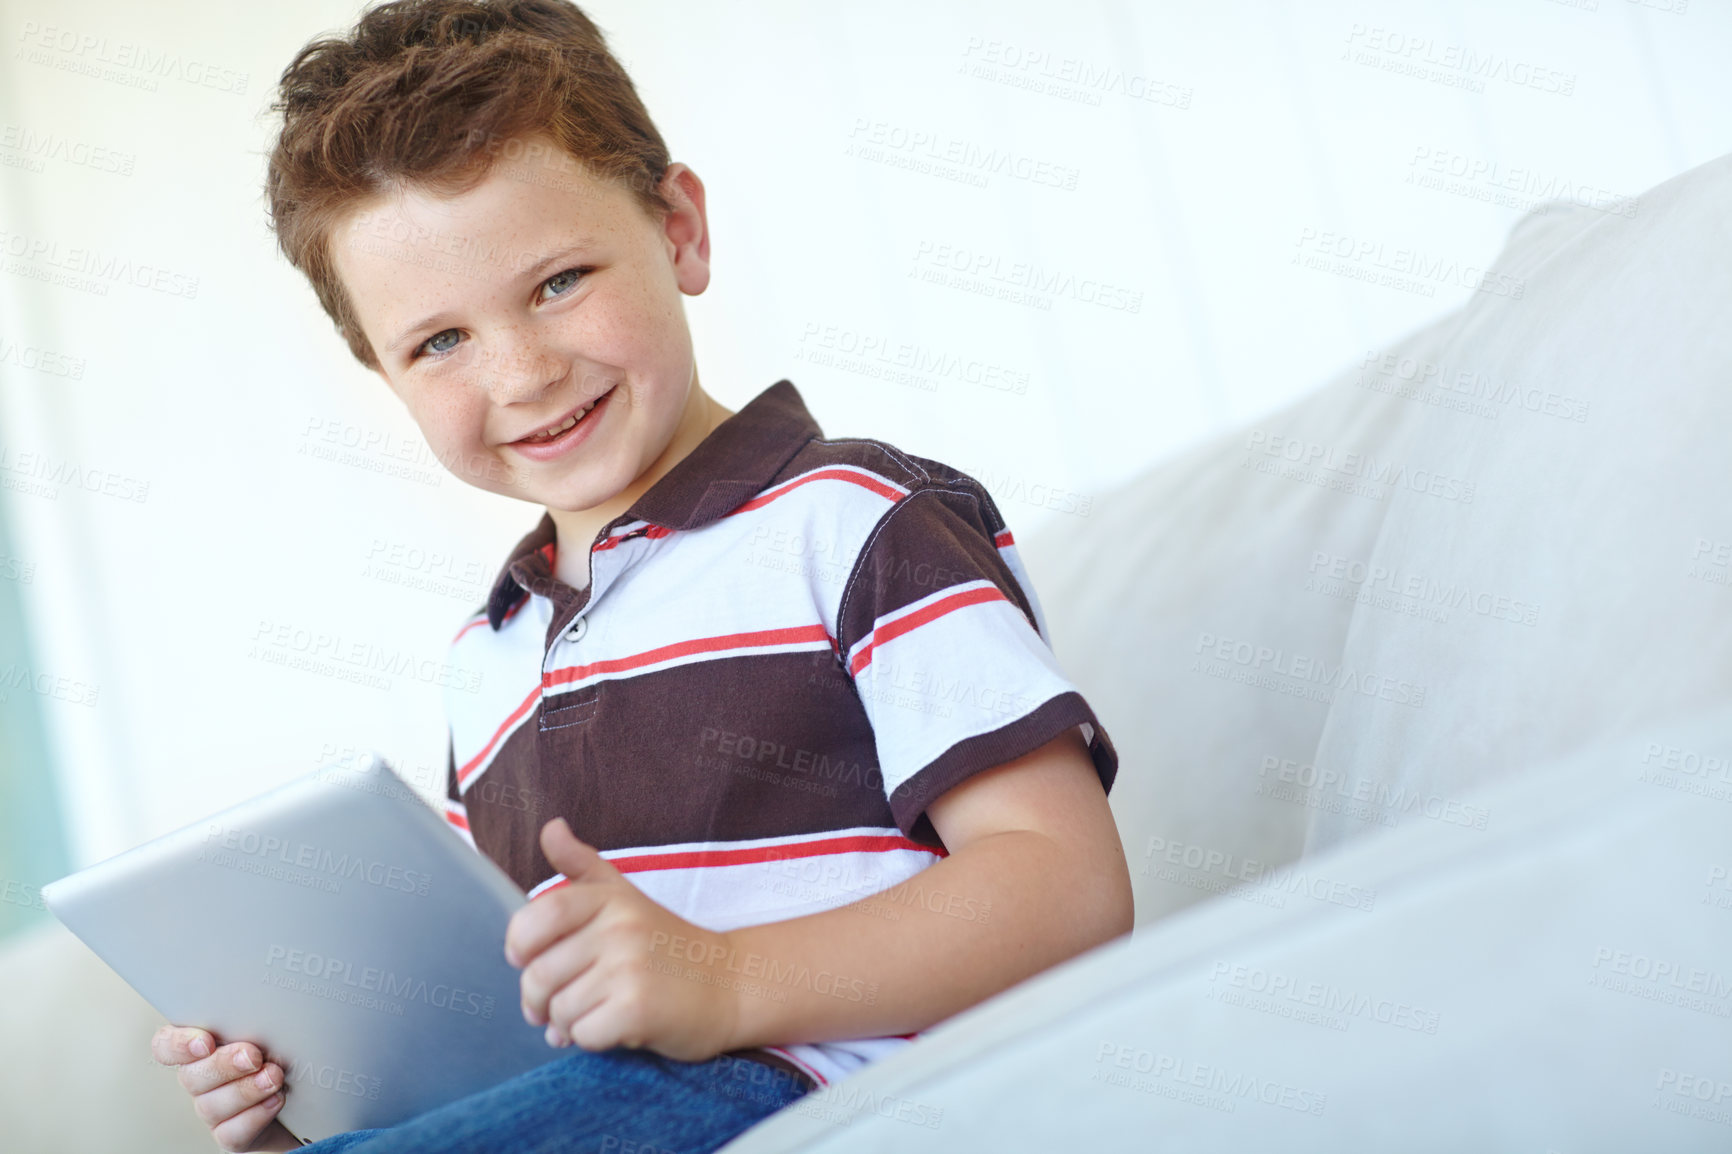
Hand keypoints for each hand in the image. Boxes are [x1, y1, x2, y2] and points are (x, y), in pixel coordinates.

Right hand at [151, 1025, 298, 1151]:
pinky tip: (275, 1100)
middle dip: (223, 1065)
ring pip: (211, 1106)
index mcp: (201, 1048)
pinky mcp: (232, 1134)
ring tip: (273, 1077)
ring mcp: (214, 1109)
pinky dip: (255, 1116)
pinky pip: (231, 1133)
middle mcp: (201, 1080)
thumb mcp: (270, 1028)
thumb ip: (255, 1019)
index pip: (166, 1045)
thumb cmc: (283, 1050)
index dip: (177, 1045)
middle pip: (191, 1076)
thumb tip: (266, 1005)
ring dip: (245, 1090)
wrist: (307, 1095)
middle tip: (253, 1055)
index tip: (205, 1042)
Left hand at [505, 817, 739, 1061]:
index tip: (526, 958)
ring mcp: (630, 968)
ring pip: (559, 1010)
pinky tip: (613, 1029)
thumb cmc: (667, 943)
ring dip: (568, 1023)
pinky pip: (582, 1035)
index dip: (520, 944)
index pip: (538, 917)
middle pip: (539, 974)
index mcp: (610, 899)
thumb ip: (582, 863)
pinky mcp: (638, 1010)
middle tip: (558, 1002)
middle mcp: (619, 928)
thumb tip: (550, 827)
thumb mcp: (625, 895)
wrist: (728, 984)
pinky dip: (590, 1041)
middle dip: (539, 999)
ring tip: (594, 1012)